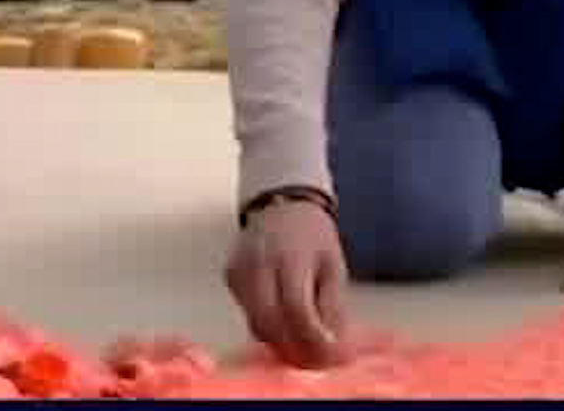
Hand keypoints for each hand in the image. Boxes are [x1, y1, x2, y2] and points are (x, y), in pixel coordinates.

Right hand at [224, 200, 349, 368]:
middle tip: (313, 360)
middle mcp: (259, 263)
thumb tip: (334, 347)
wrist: (282, 203)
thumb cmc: (313, 234)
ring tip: (303, 344)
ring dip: (280, 341)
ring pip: (254, 322)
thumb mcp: (333, 266)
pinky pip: (246, 312)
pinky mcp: (229, 276)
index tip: (327, 354)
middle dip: (292, 347)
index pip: (295, 307)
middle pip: (268, 320)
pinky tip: (283, 323)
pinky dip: (266, 325)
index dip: (310, 336)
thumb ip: (332, 307)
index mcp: (290, 256)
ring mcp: (239, 270)